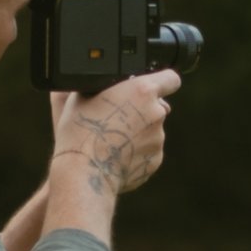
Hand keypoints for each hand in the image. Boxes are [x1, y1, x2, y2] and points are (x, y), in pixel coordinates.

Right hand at [52, 68, 178, 197]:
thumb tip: (100, 81)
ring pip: (152, 131)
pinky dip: (136, 152)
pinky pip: (148, 151)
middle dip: (142, 110)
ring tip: (112, 140)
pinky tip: (116, 155)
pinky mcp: (155, 161)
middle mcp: (156, 114)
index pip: (170, 79)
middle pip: (158, 106)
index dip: (162, 81)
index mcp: (142, 91)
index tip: (151, 86)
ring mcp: (158, 139)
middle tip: (117, 118)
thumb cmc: (80, 131)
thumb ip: (101, 84)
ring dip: (138, 132)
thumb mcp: (81, 95)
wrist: (84, 172)